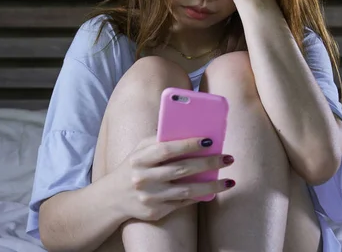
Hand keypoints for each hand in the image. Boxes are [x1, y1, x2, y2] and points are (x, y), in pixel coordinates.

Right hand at [111, 136, 234, 221]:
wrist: (112, 198)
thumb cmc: (133, 166)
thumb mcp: (139, 150)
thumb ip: (159, 140)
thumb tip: (190, 130)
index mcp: (139, 159)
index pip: (167, 149)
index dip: (189, 144)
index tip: (210, 140)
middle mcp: (143, 178)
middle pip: (181, 169)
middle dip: (208, 163)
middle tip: (228, 158)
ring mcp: (150, 197)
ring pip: (186, 191)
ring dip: (211, 186)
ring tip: (229, 181)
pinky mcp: (155, 212)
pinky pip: (182, 203)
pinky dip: (199, 197)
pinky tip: (212, 191)